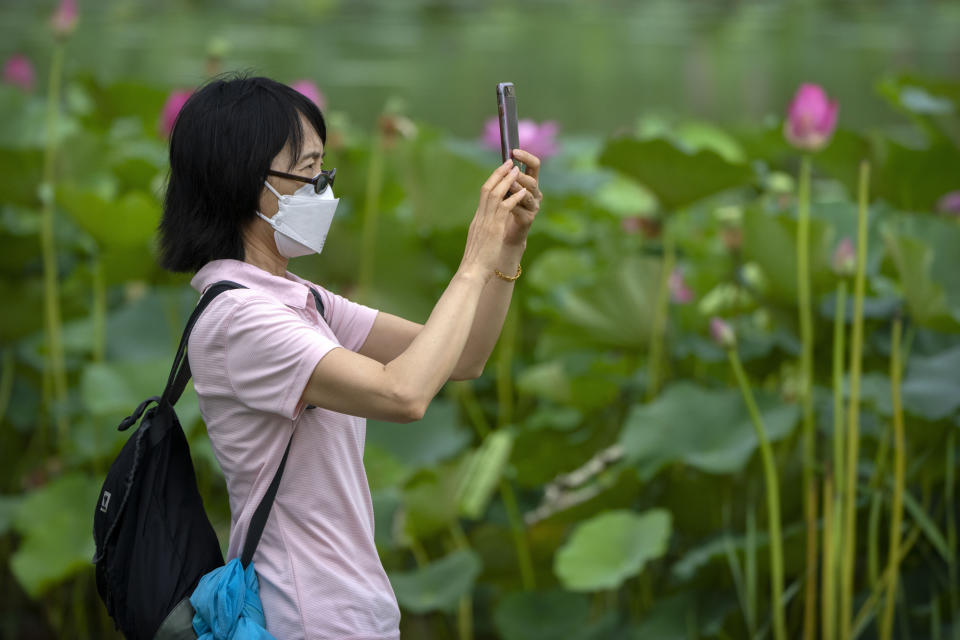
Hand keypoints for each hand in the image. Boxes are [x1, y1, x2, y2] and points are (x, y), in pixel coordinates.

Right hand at [459, 160, 528, 278]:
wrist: (471, 272)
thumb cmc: (476, 262)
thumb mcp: (480, 243)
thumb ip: (484, 232)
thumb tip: (488, 229)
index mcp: (477, 220)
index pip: (483, 195)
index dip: (493, 181)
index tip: (501, 172)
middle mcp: (480, 217)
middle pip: (487, 188)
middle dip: (499, 174)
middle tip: (509, 162)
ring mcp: (486, 222)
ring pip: (495, 194)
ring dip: (507, 180)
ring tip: (517, 169)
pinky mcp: (493, 228)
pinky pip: (504, 207)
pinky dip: (513, 197)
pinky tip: (522, 191)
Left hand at [503, 149, 542, 246]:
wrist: (506, 233)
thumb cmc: (504, 208)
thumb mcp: (506, 189)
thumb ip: (507, 177)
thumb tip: (504, 161)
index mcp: (531, 182)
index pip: (534, 165)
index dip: (526, 157)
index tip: (514, 151)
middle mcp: (535, 193)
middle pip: (532, 180)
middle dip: (520, 175)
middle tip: (510, 171)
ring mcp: (533, 207)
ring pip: (527, 194)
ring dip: (516, 188)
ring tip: (507, 184)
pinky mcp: (528, 219)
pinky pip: (520, 209)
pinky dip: (512, 204)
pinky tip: (504, 201)